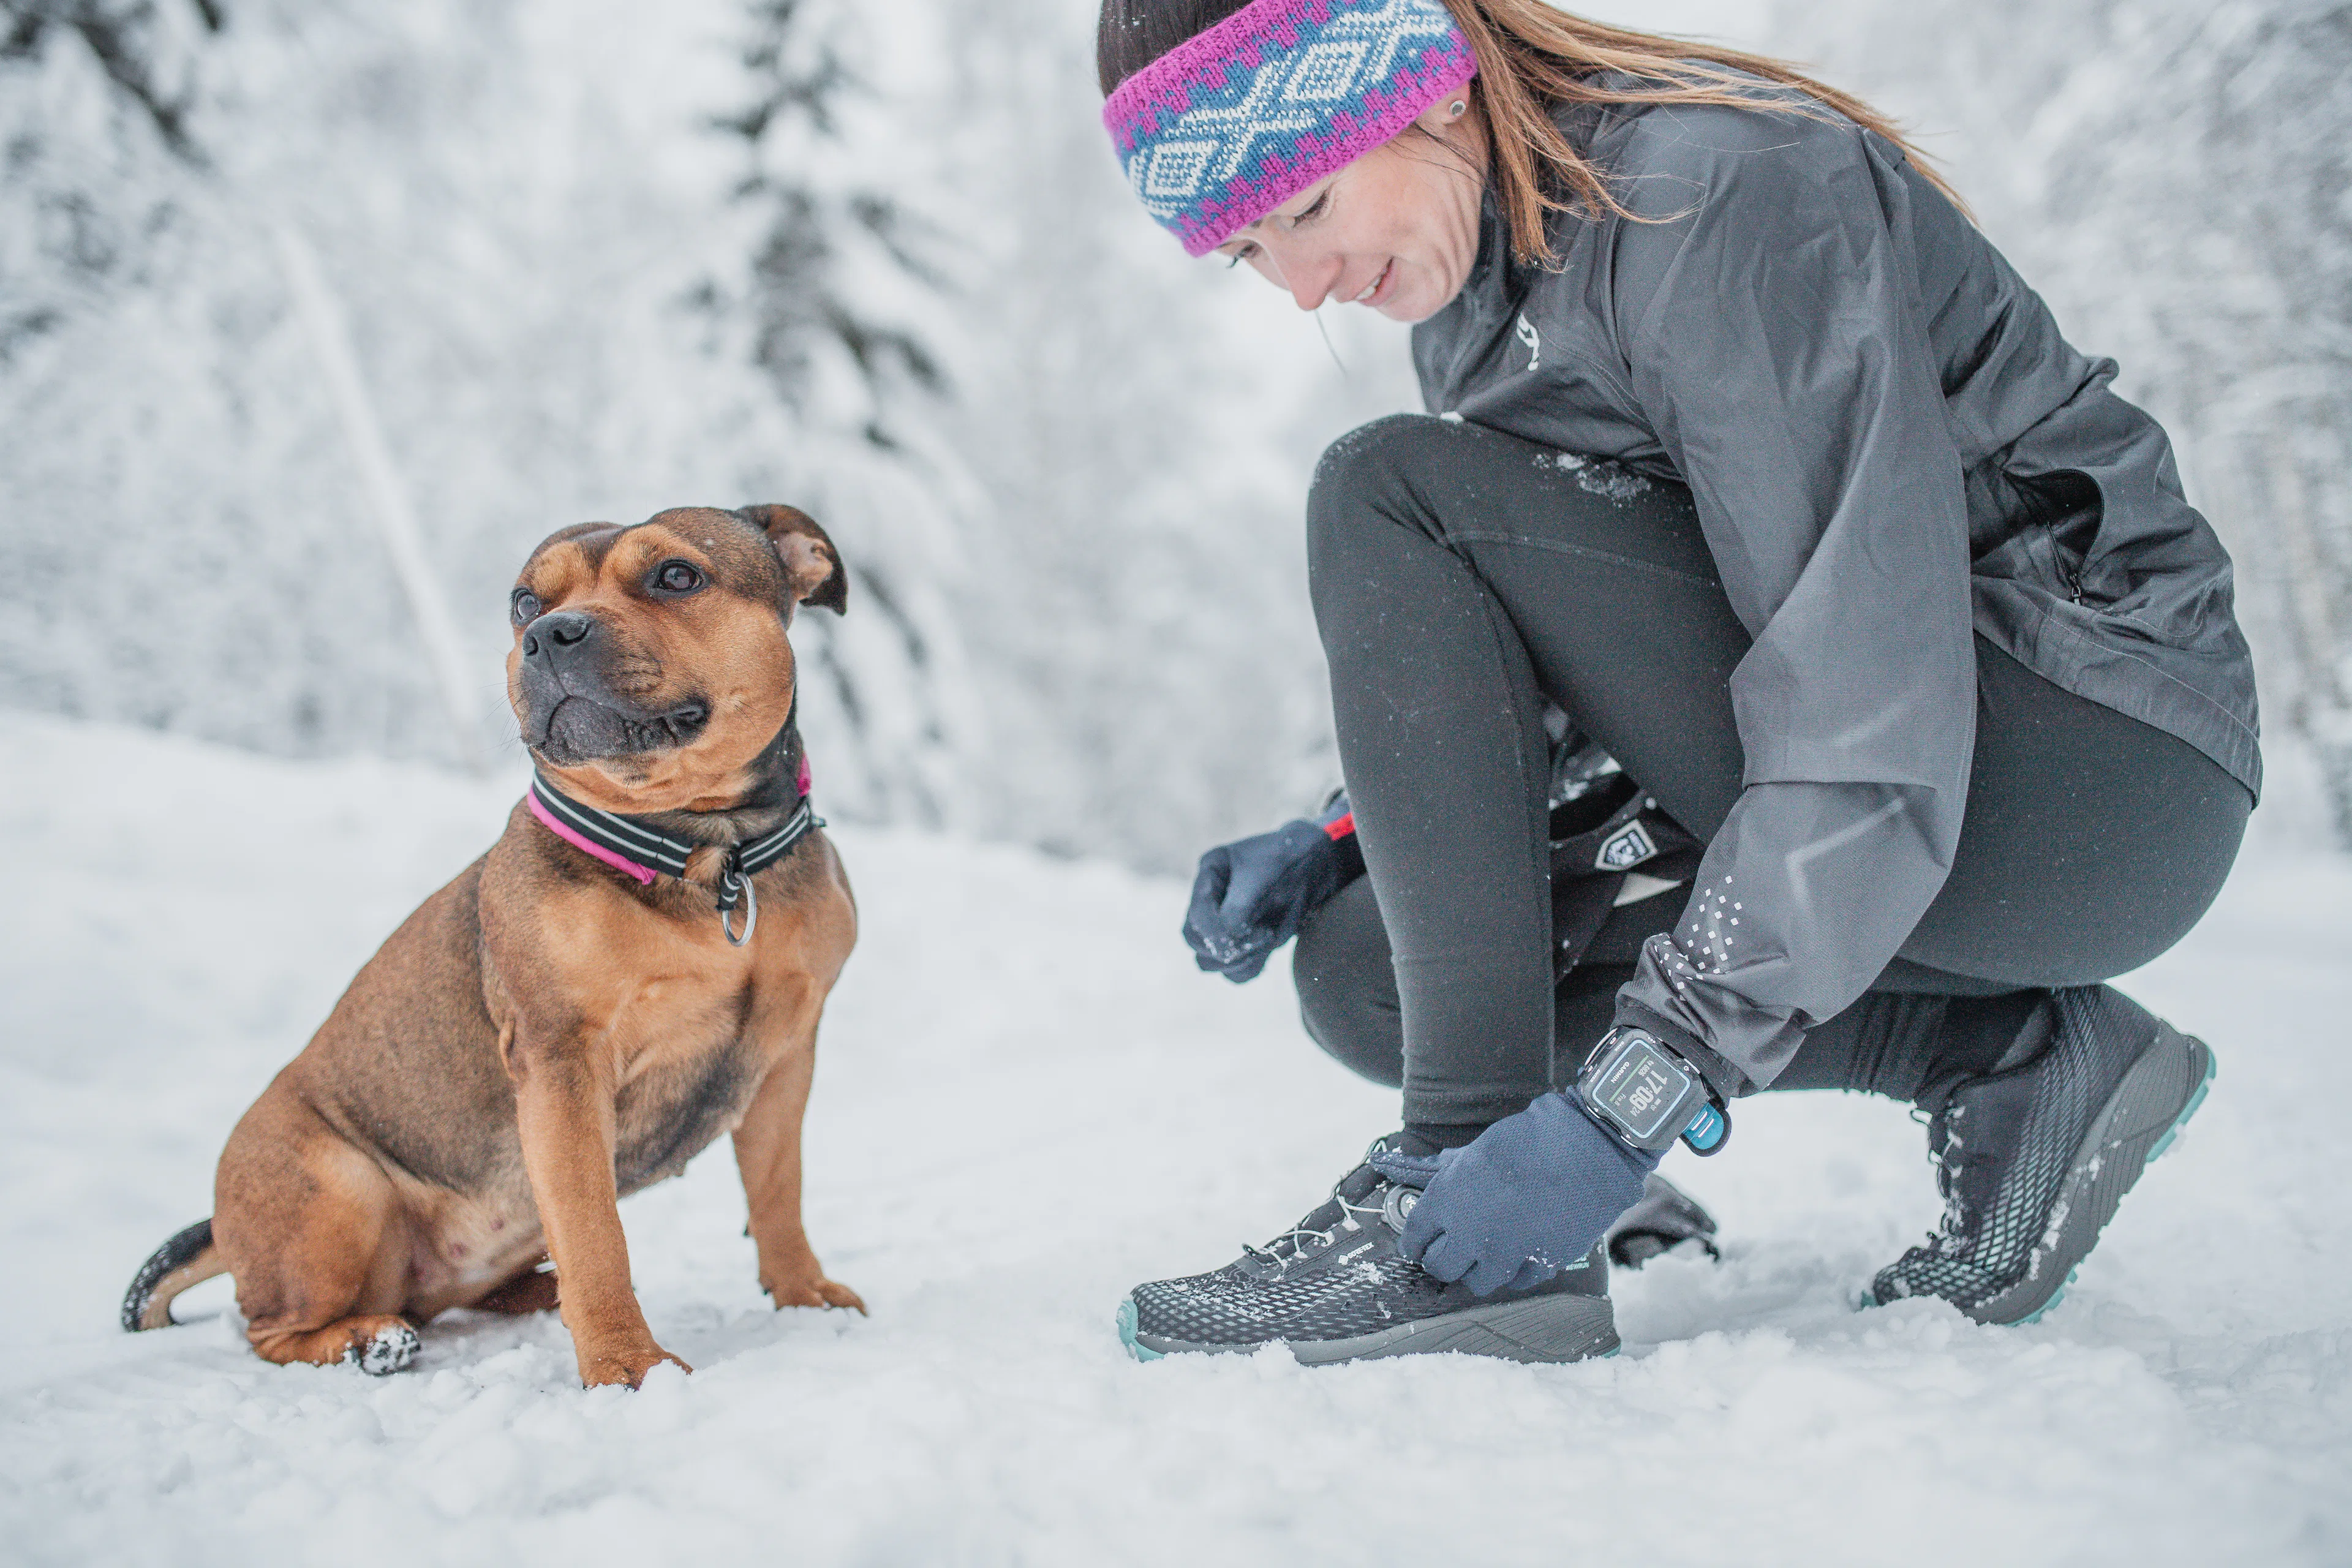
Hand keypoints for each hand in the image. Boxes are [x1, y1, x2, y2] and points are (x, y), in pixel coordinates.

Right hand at [1182, 816, 1360, 982]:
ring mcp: (1222, 924)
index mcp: (1209, 874)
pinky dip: (1248, 969)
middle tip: (1263, 935)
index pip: (1197, 913)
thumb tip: (1224, 944)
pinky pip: (1232, 972)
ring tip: (1268, 939)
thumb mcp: (1263, 877)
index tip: (1251, 932)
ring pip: (1208, 961)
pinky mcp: (1241, 944)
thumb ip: (1238, 910)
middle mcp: (1210, 901)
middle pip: (1194, 939)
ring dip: (1237, 960)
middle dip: (1226, 946)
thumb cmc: (1288, 861)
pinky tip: (1268, 949)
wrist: (1315, 865)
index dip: (1216, 931)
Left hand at [1371, 1091, 1658, 1295]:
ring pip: (1476, 1283)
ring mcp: (1506, 1253)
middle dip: (1441, 1259)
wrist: (1589, 1148)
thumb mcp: (1481, 1148)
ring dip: (1477, 1270)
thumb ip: (1456, 1173)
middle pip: (1440, 1267)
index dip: (1415, 1241)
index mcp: (1447, 1199)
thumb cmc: (1533, 1137)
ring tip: (1486, 1253)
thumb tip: (1442, 1177)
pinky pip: (1517, 1282)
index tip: (1419, 1242)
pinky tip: (1520, 1253)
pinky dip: (1515, 1271)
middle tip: (1450, 1251)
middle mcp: (1470, 1233)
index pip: (1414, 1237)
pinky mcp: (1540, 1264)